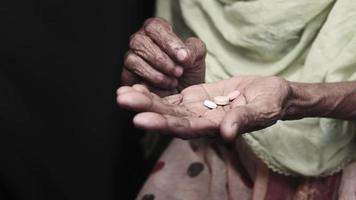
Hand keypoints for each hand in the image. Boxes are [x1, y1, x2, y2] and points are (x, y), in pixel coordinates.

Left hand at [117, 76, 290, 140]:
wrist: (269, 93)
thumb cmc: (270, 102)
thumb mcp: (262, 109)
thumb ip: (243, 120)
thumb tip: (226, 133)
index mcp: (215, 128)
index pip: (186, 128)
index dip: (164, 124)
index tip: (141, 119)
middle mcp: (201, 122)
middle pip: (170, 118)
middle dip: (146, 109)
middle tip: (122, 99)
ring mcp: (196, 109)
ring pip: (167, 107)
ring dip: (145, 100)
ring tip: (122, 93)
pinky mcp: (194, 97)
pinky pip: (172, 97)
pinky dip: (154, 93)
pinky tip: (137, 86)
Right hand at [121, 17, 205, 96]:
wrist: (184, 96)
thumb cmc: (187, 73)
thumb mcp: (197, 57)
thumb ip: (193, 49)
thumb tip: (183, 55)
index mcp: (157, 31)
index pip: (155, 27)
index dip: (168, 42)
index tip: (183, 57)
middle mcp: (141, 41)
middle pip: (140, 42)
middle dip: (162, 59)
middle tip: (179, 71)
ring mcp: (132, 58)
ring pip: (133, 58)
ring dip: (156, 72)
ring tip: (174, 80)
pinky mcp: (127, 75)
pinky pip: (131, 74)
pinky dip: (150, 81)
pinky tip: (165, 86)